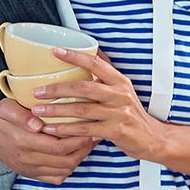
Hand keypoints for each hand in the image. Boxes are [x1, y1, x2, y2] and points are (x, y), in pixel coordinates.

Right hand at [0, 99, 96, 184]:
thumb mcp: (6, 108)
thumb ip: (21, 115)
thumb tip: (38, 123)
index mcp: (23, 141)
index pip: (59, 146)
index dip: (79, 140)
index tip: (92, 128)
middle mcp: (27, 159)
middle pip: (65, 160)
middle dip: (84, 149)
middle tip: (96, 135)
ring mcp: (28, 168)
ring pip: (63, 170)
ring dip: (79, 158)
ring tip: (88, 143)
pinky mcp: (30, 173)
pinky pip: (55, 178)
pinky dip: (68, 168)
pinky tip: (74, 154)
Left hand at [31, 48, 169, 161]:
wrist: (153, 138)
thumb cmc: (132, 115)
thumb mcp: (124, 91)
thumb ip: (107, 76)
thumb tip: (94, 53)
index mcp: (120, 82)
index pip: (96, 63)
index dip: (75, 56)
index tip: (55, 51)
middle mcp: (120, 94)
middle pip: (83, 87)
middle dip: (57, 89)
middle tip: (37, 91)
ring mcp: (118, 113)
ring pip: (81, 109)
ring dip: (56, 110)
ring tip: (38, 111)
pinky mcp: (116, 130)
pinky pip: (85, 129)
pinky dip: (65, 129)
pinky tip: (51, 129)